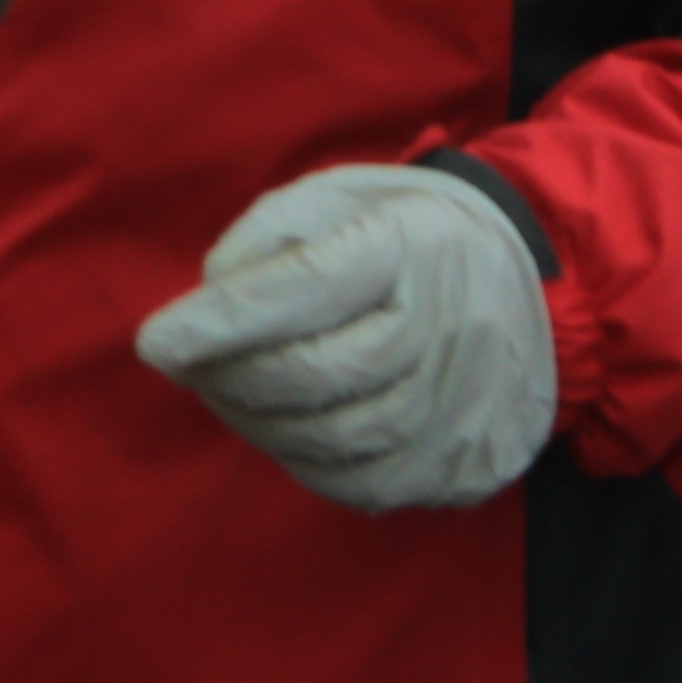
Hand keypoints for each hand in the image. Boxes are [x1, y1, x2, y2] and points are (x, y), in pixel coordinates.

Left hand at [132, 162, 556, 511]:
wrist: (528, 289)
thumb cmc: (406, 235)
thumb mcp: (340, 199)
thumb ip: (269, 236)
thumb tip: (211, 296)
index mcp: (408, 246)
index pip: (303, 289)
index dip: (220, 322)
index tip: (153, 343)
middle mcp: (443, 331)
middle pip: (310, 374)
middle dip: (226, 374)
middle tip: (185, 362)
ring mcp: (457, 407)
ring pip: (328, 439)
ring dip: (254, 420)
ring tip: (224, 388)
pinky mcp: (458, 466)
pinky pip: (358, 482)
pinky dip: (300, 458)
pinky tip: (278, 423)